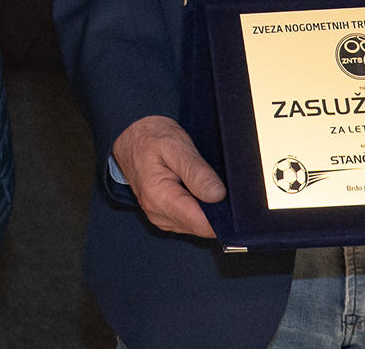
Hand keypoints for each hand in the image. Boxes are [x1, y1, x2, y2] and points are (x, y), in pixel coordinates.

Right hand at [111, 114, 225, 237]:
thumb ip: (196, 171)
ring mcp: (160, 218)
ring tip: (203, 181)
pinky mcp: (165, 217)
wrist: (131, 138)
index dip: (222, 214)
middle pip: (202, 227)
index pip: (202, 224)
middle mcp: (158, 214)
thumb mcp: (175, 145)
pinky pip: (190, 220)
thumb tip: (218, 196)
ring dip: (207, 208)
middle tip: (217, 181)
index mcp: (159, 197)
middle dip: (216, 210)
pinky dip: (198, 208)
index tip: (233, 198)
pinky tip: (196, 188)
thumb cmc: (151, 138)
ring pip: (198, 226)